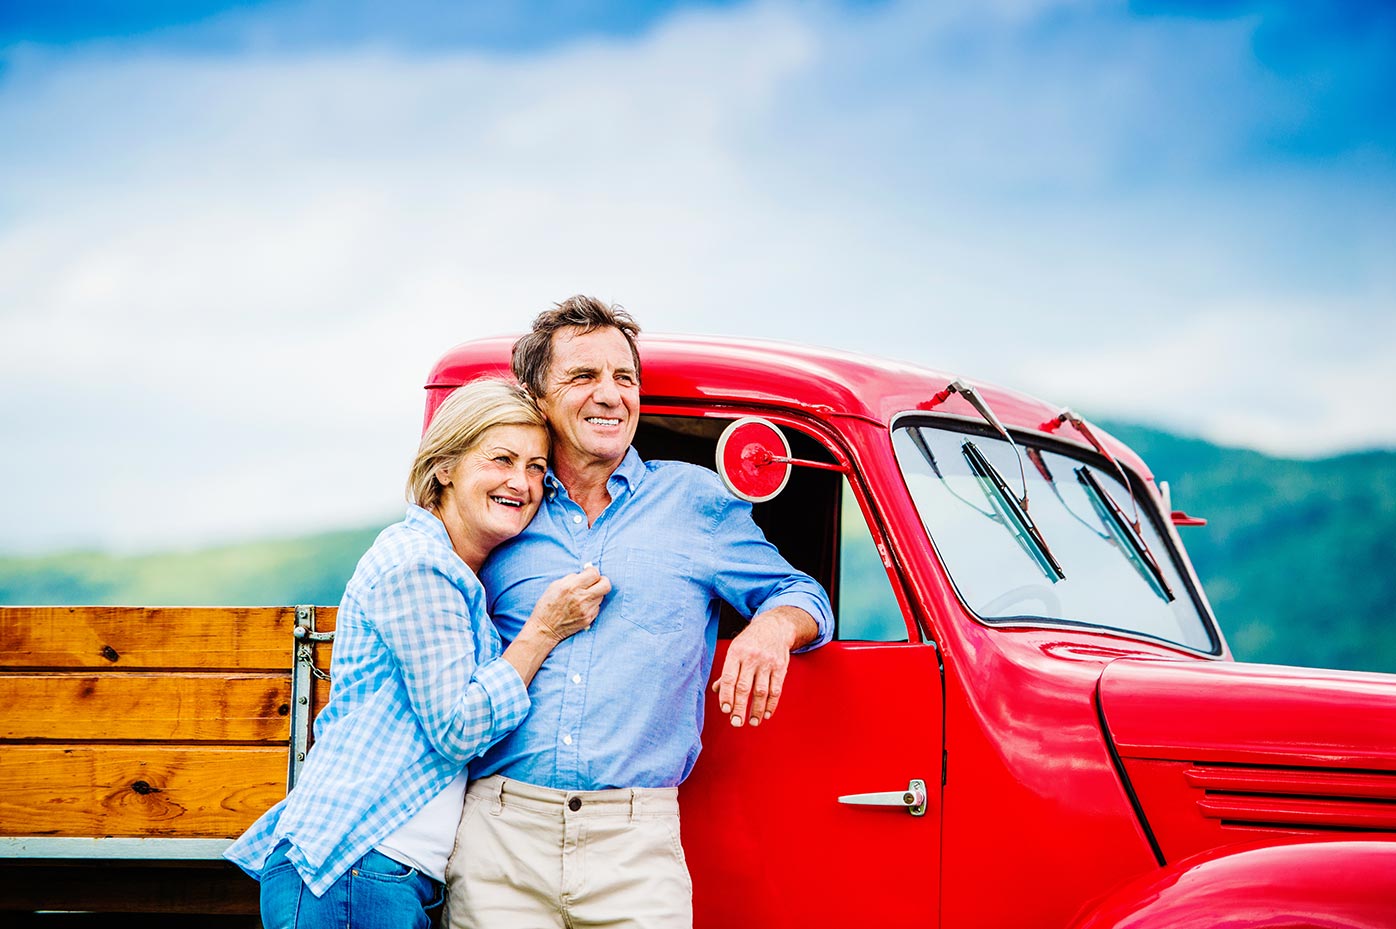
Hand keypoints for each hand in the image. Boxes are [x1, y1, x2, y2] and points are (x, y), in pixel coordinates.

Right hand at [528, 565, 610, 642]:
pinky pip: (597, 607)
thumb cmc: (547, 605)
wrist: (545, 628)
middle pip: (606, 585)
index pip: (594, 574)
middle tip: (595, 582)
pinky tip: (581, 606)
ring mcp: (587, 610)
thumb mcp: (555, 586)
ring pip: (602, 596)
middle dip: (602, 581)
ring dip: (595, 593)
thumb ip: (572, 578)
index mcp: (572, 587)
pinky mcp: (589, 619)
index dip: (593, 571)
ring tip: (584, 596)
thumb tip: (586, 572)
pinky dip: (591, 604)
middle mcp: (581, 598)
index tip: (589, 573)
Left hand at [710, 607, 808, 728]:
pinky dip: (771, 704)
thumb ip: (727, 671)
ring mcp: (767, 663)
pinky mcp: (781, 667)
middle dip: (740, 707)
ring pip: (761, 691)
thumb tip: (717, 690)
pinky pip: (776, 689)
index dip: (726, 695)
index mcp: (736, 653)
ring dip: (757, 709)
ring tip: (752, 722)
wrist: (775, 627)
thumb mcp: (735, 650)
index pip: (729, 678)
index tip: (725, 710)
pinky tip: (767, 714)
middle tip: (736, 722)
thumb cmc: (750, 641)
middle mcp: (752, 658)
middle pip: (744, 687)